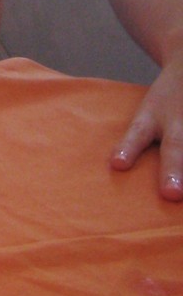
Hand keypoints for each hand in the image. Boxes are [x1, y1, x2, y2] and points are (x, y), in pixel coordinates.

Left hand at [110, 52, 182, 201]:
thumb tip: (119, 171)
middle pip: (176, 145)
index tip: (118, 164)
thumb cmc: (167, 100)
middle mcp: (177, 117)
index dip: (128, 148)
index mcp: (154, 116)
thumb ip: (138, 142)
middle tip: (170, 194)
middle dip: (174, 170)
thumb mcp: (149, 112)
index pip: (138, 132)